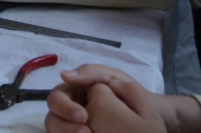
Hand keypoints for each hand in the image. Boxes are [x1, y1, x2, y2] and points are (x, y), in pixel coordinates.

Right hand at [46, 66, 176, 132]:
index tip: (84, 117)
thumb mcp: (112, 77)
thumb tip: (64, 75)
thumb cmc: (128, 93)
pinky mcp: (78, 131)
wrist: (148, 115)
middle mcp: (69, 109)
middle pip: (53, 118)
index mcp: (72, 92)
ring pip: (57, 130)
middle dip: (65, 126)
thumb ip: (90, 72)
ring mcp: (73, 125)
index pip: (56, 98)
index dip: (65, 108)